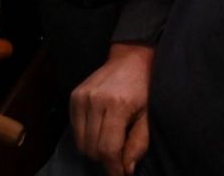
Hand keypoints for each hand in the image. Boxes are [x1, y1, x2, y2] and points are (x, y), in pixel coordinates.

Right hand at [70, 42, 153, 175]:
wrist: (130, 59)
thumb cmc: (144, 87)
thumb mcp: (149, 115)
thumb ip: (138, 143)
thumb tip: (126, 169)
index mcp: (116, 105)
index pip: (108, 149)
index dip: (113, 168)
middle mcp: (94, 100)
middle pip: (92, 148)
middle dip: (106, 160)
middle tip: (119, 158)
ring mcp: (81, 97)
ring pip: (81, 142)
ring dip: (95, 150)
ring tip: (110, 144)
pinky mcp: (74, 96)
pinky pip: (75, 129)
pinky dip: (86, 137)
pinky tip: (100, 131)